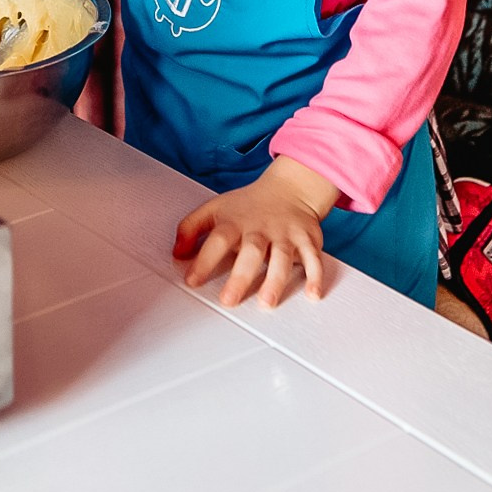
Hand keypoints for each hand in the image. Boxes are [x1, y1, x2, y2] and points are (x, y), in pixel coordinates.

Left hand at [173, 157, 338, 308]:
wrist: (289, 189)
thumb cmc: (248, 206)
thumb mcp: (214, 209)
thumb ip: (191, 228)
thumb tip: (176, 252)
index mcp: (235, 222)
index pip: (217, 240)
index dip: (203, 260)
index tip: (191, 281)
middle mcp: (260, 229)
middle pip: (250, 251)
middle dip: (240, 277)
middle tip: (229, 300)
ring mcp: (285, 234)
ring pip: (281, 257)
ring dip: (275, 280)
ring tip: (267, 302)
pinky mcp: (307, 239)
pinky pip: (313, 258)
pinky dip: (315, 276)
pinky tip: (313, 294)